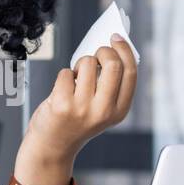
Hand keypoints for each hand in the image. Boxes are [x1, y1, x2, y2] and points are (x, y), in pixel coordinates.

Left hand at [22, 32, 137, 163]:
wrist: (53, 146)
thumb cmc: (77, 121)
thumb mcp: (102, 108)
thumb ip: (110, 85)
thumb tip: (111, 49)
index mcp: (119, 111)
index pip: (130, 73)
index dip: (124, 50)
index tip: (116, 38)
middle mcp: (104, 111)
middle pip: (112, 64)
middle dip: (102, 51)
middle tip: (95, 56)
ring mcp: (82, 108)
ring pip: (86, 63)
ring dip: (79, 65)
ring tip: (76, 80)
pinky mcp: (62, 105)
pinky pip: (66, 72)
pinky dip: (64, 76)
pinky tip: (63, 90)